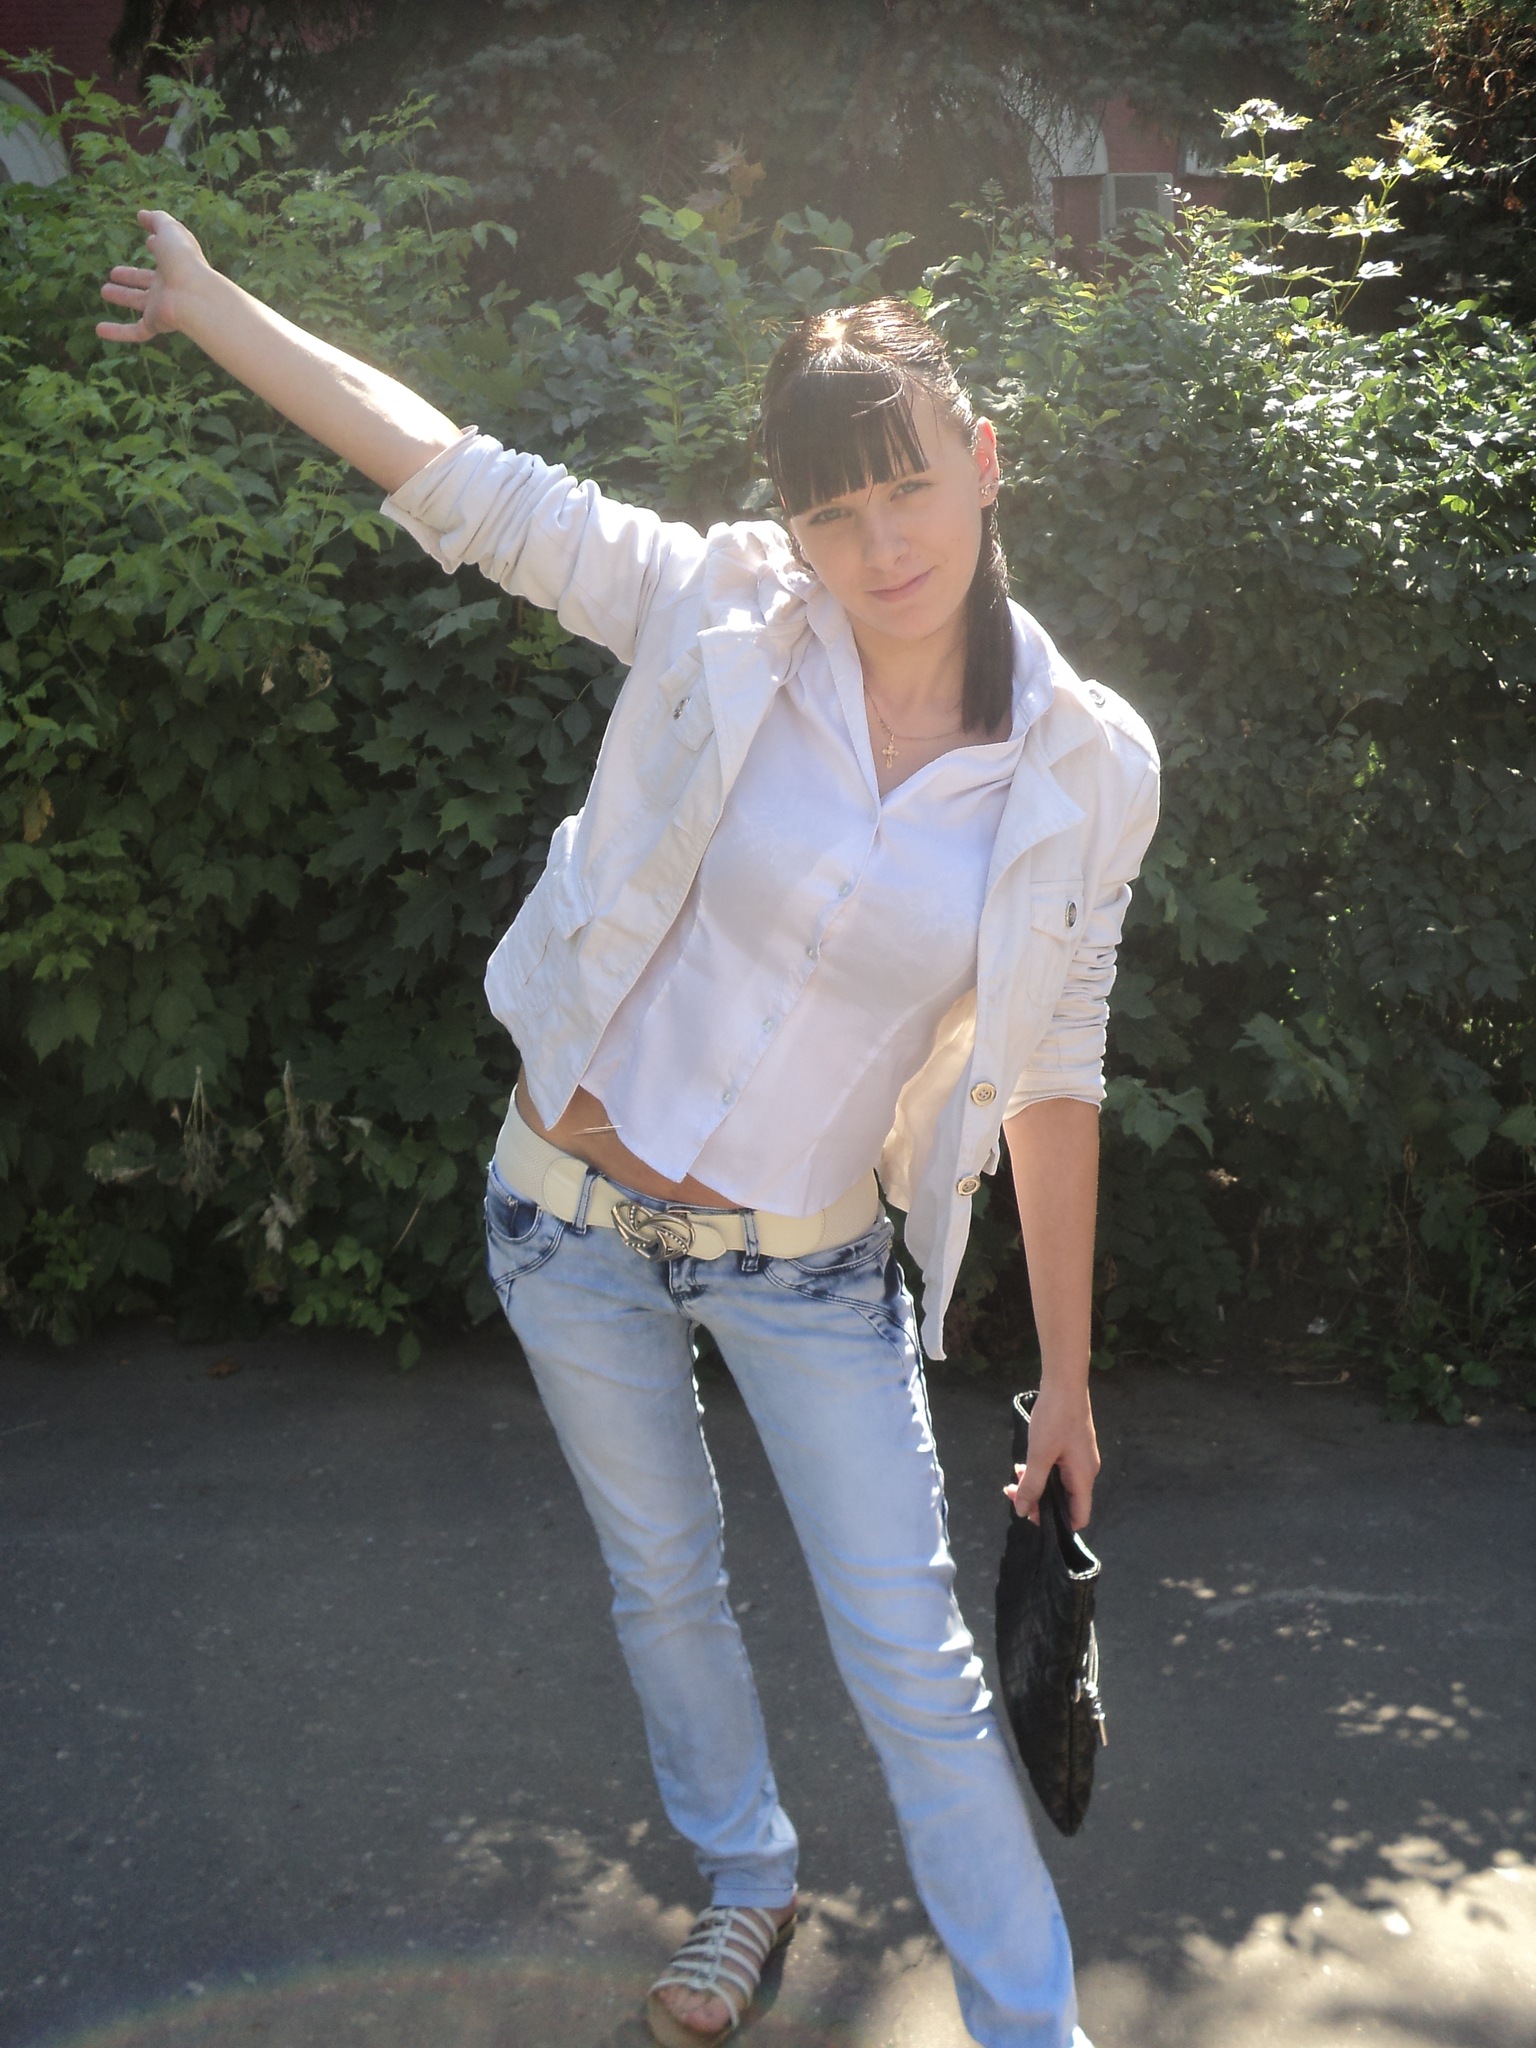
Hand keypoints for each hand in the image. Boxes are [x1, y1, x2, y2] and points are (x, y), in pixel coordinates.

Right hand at [96, 208, 212, 344]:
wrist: (194, 296)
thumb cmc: (183, 260)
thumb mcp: (169, 231)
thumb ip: (156, 220)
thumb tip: (141, 215)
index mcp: (174, 263)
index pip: (164, 255)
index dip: (157, 247)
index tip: (149, 242)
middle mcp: (168, 286)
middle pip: (147, 281)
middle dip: (132, 276)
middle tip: (114, 273)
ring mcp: (162, 306)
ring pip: (139, 302)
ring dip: (122, 296)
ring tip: (104, 290)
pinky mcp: (156, 323)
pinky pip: (135, 331)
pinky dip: (117, 332)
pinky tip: (99, 330)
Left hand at [1002, 1377, 1099, 1530]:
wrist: (1065, 1382)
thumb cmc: (1055, 1418)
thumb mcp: (1039, 1455)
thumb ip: (1032, 1485)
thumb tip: (1023, 1512)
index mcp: (1084, 1477)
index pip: (1079, 1517)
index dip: (1057, 1524)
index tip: (1031, 1517)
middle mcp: (1086, 1472)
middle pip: (1066, 1501)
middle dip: (1039, 1502)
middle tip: (1013, 1494)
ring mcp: (1080, 1459)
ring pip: (1058, 1484)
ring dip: (1036, 1485)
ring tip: (1014, 1478)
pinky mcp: (1072, 1447)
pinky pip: (1057, 1470)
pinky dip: (1041, 1471)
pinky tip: (1023, 1465)